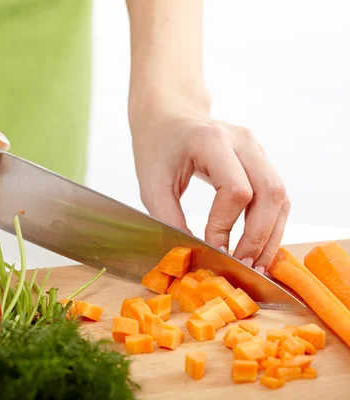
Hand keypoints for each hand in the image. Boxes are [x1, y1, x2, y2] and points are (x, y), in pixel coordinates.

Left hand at [129, 101, 289, 273]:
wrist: (168, 116)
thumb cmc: (156, 148)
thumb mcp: (152, 184)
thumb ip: (169, 219)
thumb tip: (192, 255)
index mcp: (212, 140)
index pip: (235, 191)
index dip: (226, 226)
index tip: (211, 249)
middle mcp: (242, 141)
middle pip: (270, 192)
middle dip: (258, 236)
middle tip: (243, 266)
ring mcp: (256, 148)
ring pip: (280, 195)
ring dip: (271, 234)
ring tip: (256, 264)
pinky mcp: (260, 159)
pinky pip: (276, 194)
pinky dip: (271, 223)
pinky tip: (258, 246)